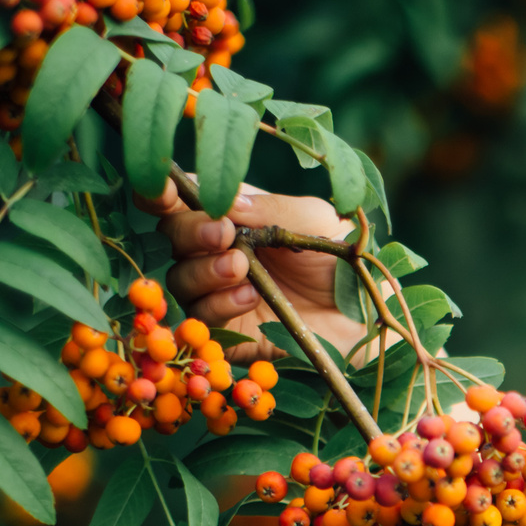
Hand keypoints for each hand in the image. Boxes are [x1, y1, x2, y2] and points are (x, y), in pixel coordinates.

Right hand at [134, 182, 368, 363]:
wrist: (365, 315)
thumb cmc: (338, 259)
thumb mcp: (312, 220)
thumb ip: (269, 209)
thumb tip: (225, 202)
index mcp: (229, 215)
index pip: (180, 200)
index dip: (160, 193)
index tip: (165, 193)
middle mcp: (214, 251)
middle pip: (171, 237)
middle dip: (191, 232)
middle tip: (223, 234)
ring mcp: (217, 293)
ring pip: (180, 278)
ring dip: (204, 270)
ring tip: (241, 267)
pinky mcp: (227, 332)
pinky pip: (202, 318)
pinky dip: (219, 304)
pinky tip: (248, 296)